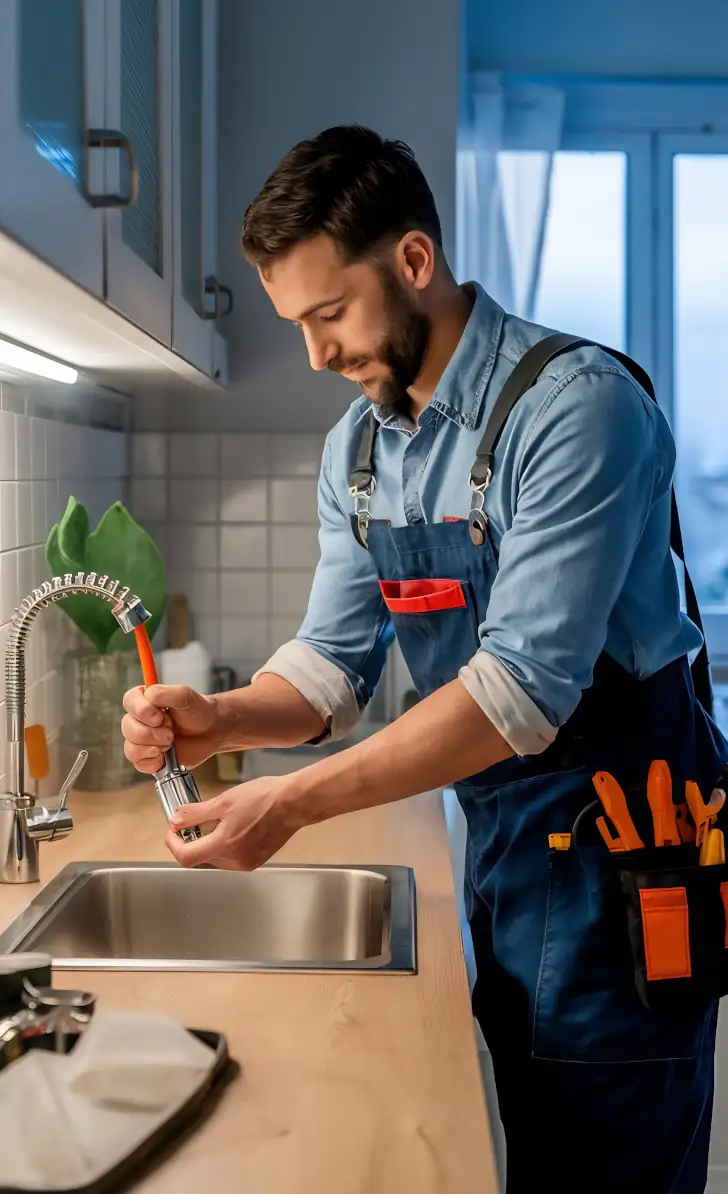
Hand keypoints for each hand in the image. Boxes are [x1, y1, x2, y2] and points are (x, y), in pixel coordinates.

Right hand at [121, 684, 220, 772]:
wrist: (211, 732)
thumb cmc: (198, 711)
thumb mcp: (184, 695)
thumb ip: (164, 693)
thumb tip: (147, 697)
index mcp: (145, 700)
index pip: (128, 701)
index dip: (140, 711)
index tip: (158, 717)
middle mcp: (140, 719)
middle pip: (127, 727)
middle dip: (151, 733)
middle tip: (171, 732)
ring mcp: (142, 739)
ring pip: (130, 747)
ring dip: (153, 746)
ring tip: (170, 743)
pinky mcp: (148, 757)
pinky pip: (138, 763)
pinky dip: (151, 761)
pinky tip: (164, 757)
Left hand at [164, 776, 305, 869]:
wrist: (294, 802)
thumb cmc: (264, 798)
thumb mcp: (224, 800)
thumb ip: (196, 813)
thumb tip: (176, 820)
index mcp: (224, 845)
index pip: (186, 857)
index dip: (173, 844)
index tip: (173, 831)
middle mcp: (235, 860)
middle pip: (200, 859)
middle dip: (191, 841)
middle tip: (192, 822)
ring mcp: (247, 862)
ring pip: (215, 859)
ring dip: (208, 843)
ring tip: (215, 821)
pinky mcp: (257, 860)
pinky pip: (231, 858)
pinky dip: (224, 845)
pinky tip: (232, 827)